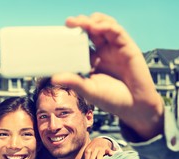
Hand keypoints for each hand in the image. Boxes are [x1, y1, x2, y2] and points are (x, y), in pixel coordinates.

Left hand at [52, 13, 163, 139]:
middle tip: (68, 23)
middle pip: (90, 32)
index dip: (70, 39)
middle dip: (79, 25)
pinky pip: (117, 31)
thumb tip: (53, 78)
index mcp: (92, 62)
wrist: (134, 106)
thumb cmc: (112, 99)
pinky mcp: (127, 47)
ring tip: (81, 22)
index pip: (79, 45)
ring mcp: (115, 48)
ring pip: (103, 27)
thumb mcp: (89, 90)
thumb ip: (74, 82)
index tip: (59, 35)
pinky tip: (97, 26)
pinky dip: (106, 26)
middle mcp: (103, 52)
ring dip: (92, 21)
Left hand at [80, 137, 114, 158]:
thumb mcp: (87, 154)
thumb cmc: (92, 150)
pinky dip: (110, 152)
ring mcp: (100, 148)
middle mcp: (93, 150)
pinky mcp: (106, 148)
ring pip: (99, 156)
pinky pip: (108, 150)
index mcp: (87, 151)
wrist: (99, 140)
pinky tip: (111, 154)